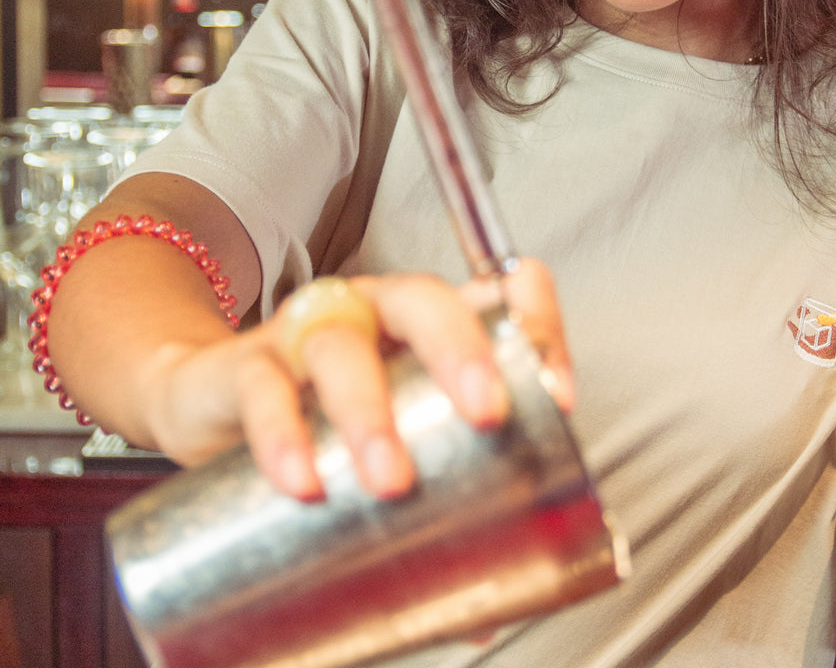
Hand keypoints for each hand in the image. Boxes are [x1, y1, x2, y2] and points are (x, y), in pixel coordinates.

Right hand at [142, 259, 572, 501]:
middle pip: (423, 302)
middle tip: (487, 414)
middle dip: (461, 352)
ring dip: (371, 413)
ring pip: (341, 348)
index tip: (558, 395)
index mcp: (424, 324)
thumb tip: (484, 613)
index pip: (495, 294)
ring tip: (391, 480)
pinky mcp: (246, 368)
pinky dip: (283, 435)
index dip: (534, 328)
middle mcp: (373, 312)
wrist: (204, 403)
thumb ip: (432, 517)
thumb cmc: (319, 420)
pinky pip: (263, 390)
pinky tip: (305, 482)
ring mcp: (308, 333)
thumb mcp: (388, 446)